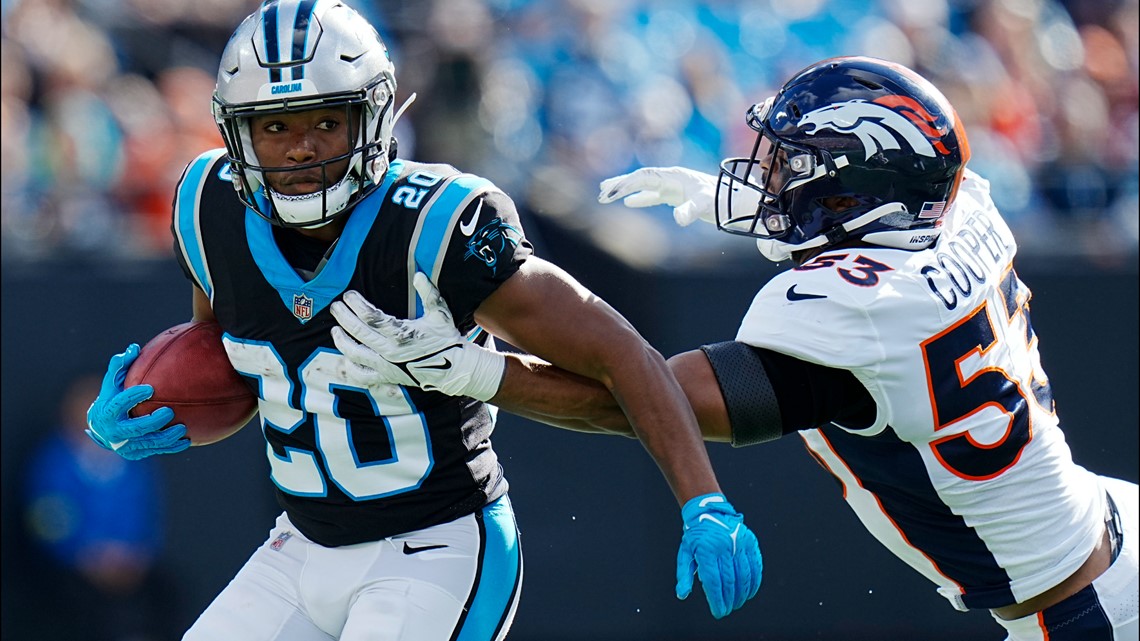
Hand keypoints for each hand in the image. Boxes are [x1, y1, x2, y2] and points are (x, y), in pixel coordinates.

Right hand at [86, 344, 189, 459]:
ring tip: (182, 429)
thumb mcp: (112, 382)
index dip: (133, 397)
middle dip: (152, 422)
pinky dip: (171, 447)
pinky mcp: (135, 453)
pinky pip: (155, 451)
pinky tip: (186, 441)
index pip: (118, 405)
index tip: (150, 389)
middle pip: (134, 429)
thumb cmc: (111, 398)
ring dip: (166, 438)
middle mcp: (114, 431)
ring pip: (147, 443)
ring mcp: (125, 445)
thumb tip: (134, 347)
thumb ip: (120, 366)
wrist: (102, 428)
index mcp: (107, 412)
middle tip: (169, 412)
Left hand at [330, 272, 505, 400]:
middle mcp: (389, 351)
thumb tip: (418, 275)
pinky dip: (351, 369)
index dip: (356, 305)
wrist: (453, 368)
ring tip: (335, 330)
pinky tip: (345, 360)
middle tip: (335, 307)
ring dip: (342, 341)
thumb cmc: (446, 339)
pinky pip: (363, 376)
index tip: (348, 295)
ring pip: (355, 354)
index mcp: (401, 333)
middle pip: (358, 332)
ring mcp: (386, 366)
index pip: (370, 316)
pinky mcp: (387, 377)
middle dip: (343, 317)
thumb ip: (428, 292)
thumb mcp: (440, 312)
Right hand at [598, 167, 720, 226]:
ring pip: (642, 185)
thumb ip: (690, 210)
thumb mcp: (704, 204)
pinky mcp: (674, 195)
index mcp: (672, 176)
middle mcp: (670, 178)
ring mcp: (671, 186)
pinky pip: (652, 195)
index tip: (611, 192)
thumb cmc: (719, 200)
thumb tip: (678, 219)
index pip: (643, 176)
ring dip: (625, 189)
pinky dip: (639, 198)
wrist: (732, 201)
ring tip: (605, 194)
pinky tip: (628, 203)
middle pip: (639, 178)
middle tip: (601, 193)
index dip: (626, 183)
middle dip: (619, 185)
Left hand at [676, 493, 762, 618]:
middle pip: (730, 581)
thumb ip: (684, 575)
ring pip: (745, 576)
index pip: (714, 581)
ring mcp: (739, 543)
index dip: (717, 600)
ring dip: (742, 594)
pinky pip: (755, 566)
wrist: (709, 512)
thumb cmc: (696, 536)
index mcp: (706, 550)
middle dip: (730, 600)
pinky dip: (754, 582)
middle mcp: (724, 546)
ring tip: (737, 603)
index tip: (719, 612)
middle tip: (728, 610)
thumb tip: (682, 594)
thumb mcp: (685, 553)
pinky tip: (749, 592)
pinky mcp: (750, 542)